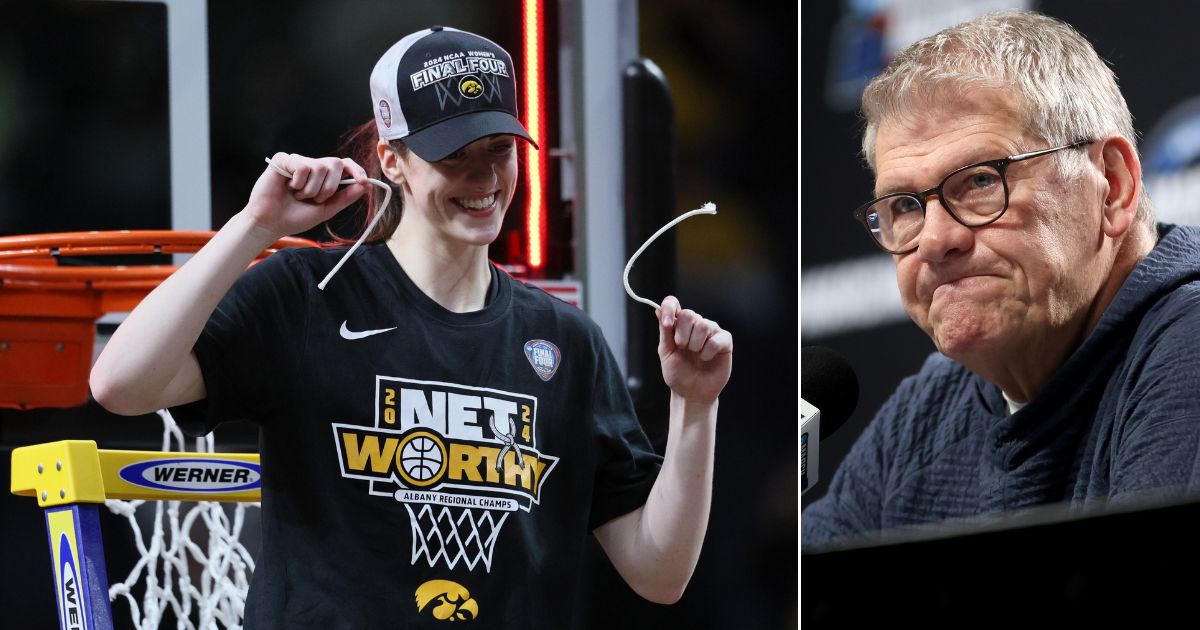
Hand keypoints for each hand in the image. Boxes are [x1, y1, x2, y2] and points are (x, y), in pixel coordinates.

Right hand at [244, 153, 370, 239]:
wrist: (271, 224)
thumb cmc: (295, 217)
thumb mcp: (326, 209)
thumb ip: (345, 197)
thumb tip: (366, 185)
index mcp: (323, 177)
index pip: (344, 164)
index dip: (356, 169)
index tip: (364, 181)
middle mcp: (312, 166)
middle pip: (335, 163)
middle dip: (329, 187)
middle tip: (314, 199)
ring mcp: (298, 161)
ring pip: (319, 167)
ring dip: (310, 189)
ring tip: (297, 195)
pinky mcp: (283, 159)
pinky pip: (302, 166)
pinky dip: (298, 182)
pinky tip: (287, 187)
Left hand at [656, 296, 732, 403]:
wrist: (692, 393)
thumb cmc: (678, 374)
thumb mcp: (666, 353)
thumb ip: (665, 331)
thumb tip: (658, 309)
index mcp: (678, 325)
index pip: (673, 304)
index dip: (669, 308)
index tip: (666, 323)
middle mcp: (695, 325)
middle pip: (689, 314)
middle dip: (683, 335)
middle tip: (683, 349)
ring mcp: (711, 331)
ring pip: (703, 325)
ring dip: (696, 345)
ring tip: (696, 356)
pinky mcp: (724, 341)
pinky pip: (716, 339)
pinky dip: (708, 352)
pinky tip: (706, 359)